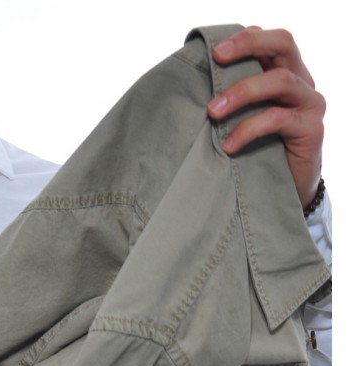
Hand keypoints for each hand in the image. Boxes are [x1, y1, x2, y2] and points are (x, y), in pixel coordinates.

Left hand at [208, 27, 324, 206]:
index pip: (270, 40)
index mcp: (284, 73)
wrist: (285, 193)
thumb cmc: (257, 153)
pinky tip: (228, 145)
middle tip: (217, 58)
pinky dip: (249, 129)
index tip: (213, 50)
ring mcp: (309, 104)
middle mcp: (301, 82)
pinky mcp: (311, 129)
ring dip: (242, 92)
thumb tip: (189, 88)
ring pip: (280, 80)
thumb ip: (231, 100)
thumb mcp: (241, 120)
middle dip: (248, 46)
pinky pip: (278, 119)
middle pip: (283, 44)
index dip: (246, 37)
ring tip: (213, 111)